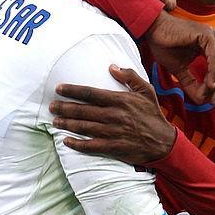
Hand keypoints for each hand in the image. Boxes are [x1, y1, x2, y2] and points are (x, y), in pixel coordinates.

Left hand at [50, 66, 176, 165]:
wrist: (164, 142)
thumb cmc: (153, 115)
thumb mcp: (146, 91)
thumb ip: (130, 77)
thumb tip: (112, 67)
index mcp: (120, 100)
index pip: (90, 93)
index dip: (72, 91)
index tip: (59, 89)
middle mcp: (114, 116)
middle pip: (83, 110)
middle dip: (64, 108)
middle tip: (51, 106)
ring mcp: (113, 133)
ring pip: (84, 127)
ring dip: (67, 124)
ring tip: (55, 121)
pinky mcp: (113, 148)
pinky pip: (91, 146)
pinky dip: (77, 144)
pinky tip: (66, 141)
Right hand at [143, 12, 214, 103]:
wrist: (153, 29)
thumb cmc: (164, 45)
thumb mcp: (179, 69)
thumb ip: (190, 83)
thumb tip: (201, 101)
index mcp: (209, 46)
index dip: (214, 87)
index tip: (208, 100)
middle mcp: (213, 40)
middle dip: (214, 88)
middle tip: (207, 101)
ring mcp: (212, 36)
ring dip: (213, 83)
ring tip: (205, 95)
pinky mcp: (207, 36)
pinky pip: (213, 59)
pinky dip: (211, 74)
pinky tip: (208, 85)